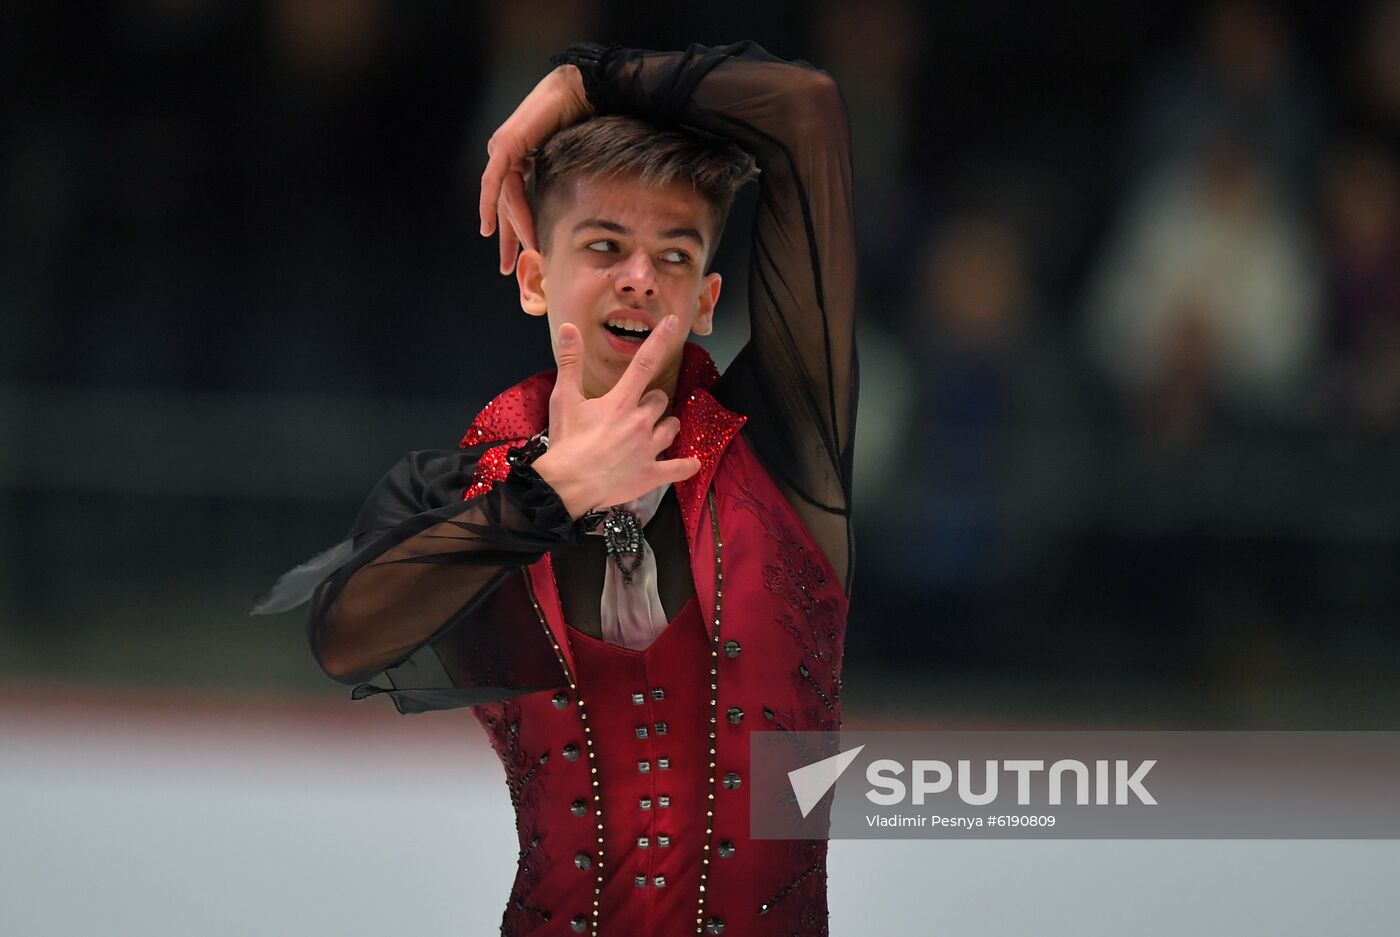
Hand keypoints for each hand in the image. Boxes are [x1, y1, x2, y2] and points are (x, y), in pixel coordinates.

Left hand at [479, 64, 592, 274]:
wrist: (582, 93)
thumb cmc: (583, 119)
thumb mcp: (567, 159)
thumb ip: (560, 180)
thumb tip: (572, 207)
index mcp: (520, 157)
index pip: (514, 201)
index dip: (517, 230)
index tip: (521, 256)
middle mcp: (506, 155)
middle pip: (504, 206)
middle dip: (508, 239)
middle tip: (509, 269)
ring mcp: (503, 150)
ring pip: (504, 200)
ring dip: (514, 228)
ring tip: (523, 253)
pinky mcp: (506, 147)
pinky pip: (496, 183)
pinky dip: (492, 206)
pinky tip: (489, 228)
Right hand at [532, 316, 701, 517]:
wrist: (566, 486)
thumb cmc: (565, 442)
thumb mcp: (563, 399)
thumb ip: (570, 363)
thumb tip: (569, 328)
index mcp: (621, 402)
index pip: (644, 363)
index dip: (660, 340)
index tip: (672, 322)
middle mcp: (640, 422)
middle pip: (660, 400)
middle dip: (652, 402)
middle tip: (635, 411)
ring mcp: (648, 449)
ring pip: (672, 428)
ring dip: (666, 426)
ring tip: (654, 432)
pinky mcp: (651, 475)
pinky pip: (679, 468)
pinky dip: (686, 466)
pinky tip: (691, 463)